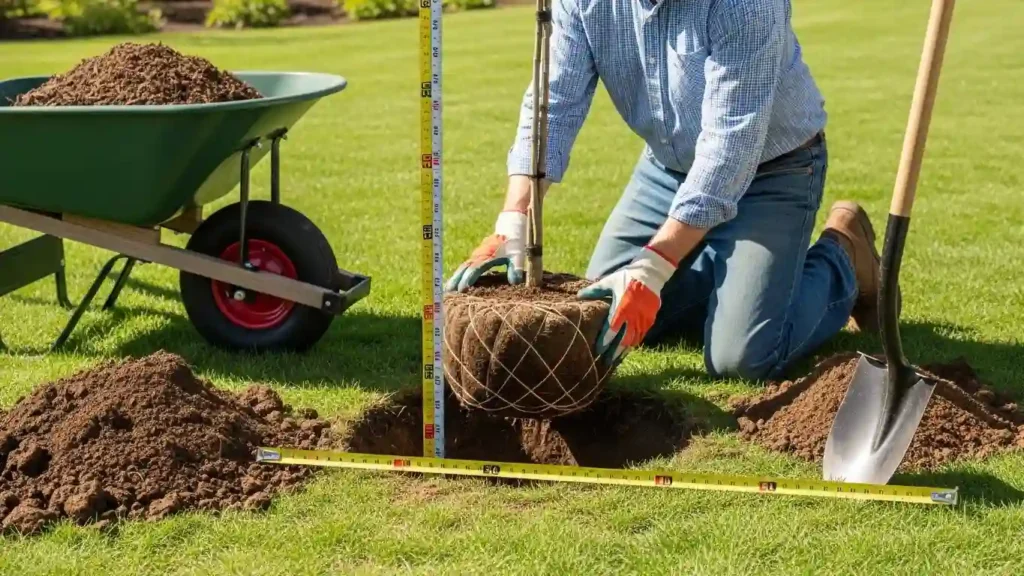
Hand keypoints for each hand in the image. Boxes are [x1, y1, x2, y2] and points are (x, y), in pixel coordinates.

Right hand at [445, 210, 527, 291]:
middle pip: (464, 268)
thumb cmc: (514, 242)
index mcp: (488, 256)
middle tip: (448, 291)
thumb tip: (515, 282)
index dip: (468, 279)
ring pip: (464, 266)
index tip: (461, 289)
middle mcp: (480, 255)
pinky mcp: (478, 254)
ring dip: (456, 276)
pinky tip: (457, 280)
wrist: (510, 227)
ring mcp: (477, 254)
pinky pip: (467, 264)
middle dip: (456, 279)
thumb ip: (515, 269)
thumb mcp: (517, 255)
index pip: (475, 269)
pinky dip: (460, 272)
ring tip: (448, 288)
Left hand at [577, 246, 676, 365]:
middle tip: (605, 362)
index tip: (598, 350)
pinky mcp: (650, 319)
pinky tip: (626, 349)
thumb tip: (578, 297)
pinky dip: (633, 343)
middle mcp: (633, 316)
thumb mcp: (609, 282)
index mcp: (622, 307)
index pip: (612, 329)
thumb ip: (594, 291)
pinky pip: (641, 335)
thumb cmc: (626, 278)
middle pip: (623, 339)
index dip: (605, 341)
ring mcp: (643, 319)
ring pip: (633, 340)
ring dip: (624, 350)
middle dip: (614, 352)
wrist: (651, 274)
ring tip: (615, 359)